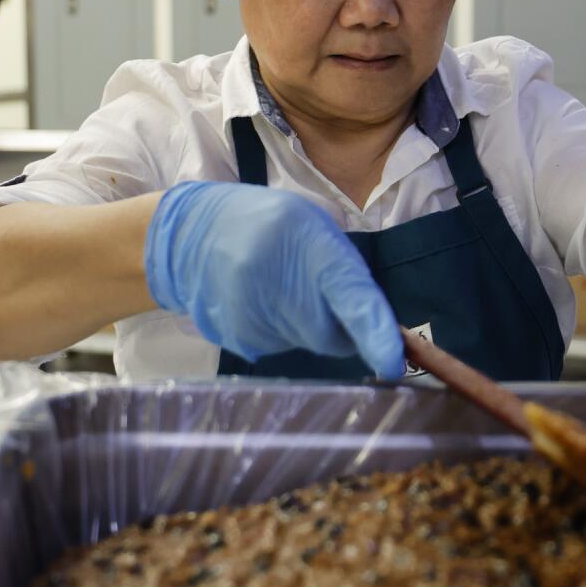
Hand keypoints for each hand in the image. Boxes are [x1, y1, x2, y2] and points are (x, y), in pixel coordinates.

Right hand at [143, 181, 403, 377]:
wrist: (192, 235)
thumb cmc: (269, 223)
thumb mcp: (312, 225)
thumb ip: (344, 271)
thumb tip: (374, 327)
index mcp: (308, 243)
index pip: (350, 296)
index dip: (375, 333)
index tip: (393, 363)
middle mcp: (278, 282)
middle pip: (334, 337)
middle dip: (342, 326)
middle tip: (320, 292)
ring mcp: (253, 315)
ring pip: (309, 344)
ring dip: (309, 326)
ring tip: (282, 287)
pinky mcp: (237, 337)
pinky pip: (282, 346)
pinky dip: (283, 330)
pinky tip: (262, 301)